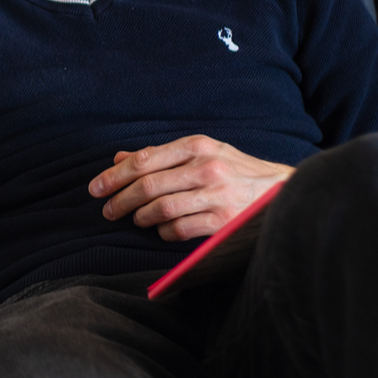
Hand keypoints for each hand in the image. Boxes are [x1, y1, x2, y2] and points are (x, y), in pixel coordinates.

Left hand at [88, 135, 293, 241]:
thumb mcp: (201, 152)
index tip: (95, 188)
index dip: (114, 176)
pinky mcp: (223, 222)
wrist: (282, 190)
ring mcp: (216, 195)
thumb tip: (119, 159)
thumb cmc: (234, 169)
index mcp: (197, 146)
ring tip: (135, 219)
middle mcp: (206, 168)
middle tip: (107, 210)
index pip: (143, 160)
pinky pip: (178, 229)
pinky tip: (161, 229)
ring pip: (160, 209)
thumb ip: (160, 156)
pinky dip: (162, 232)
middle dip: (120, 200)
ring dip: (140, 217)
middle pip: (147, 186)